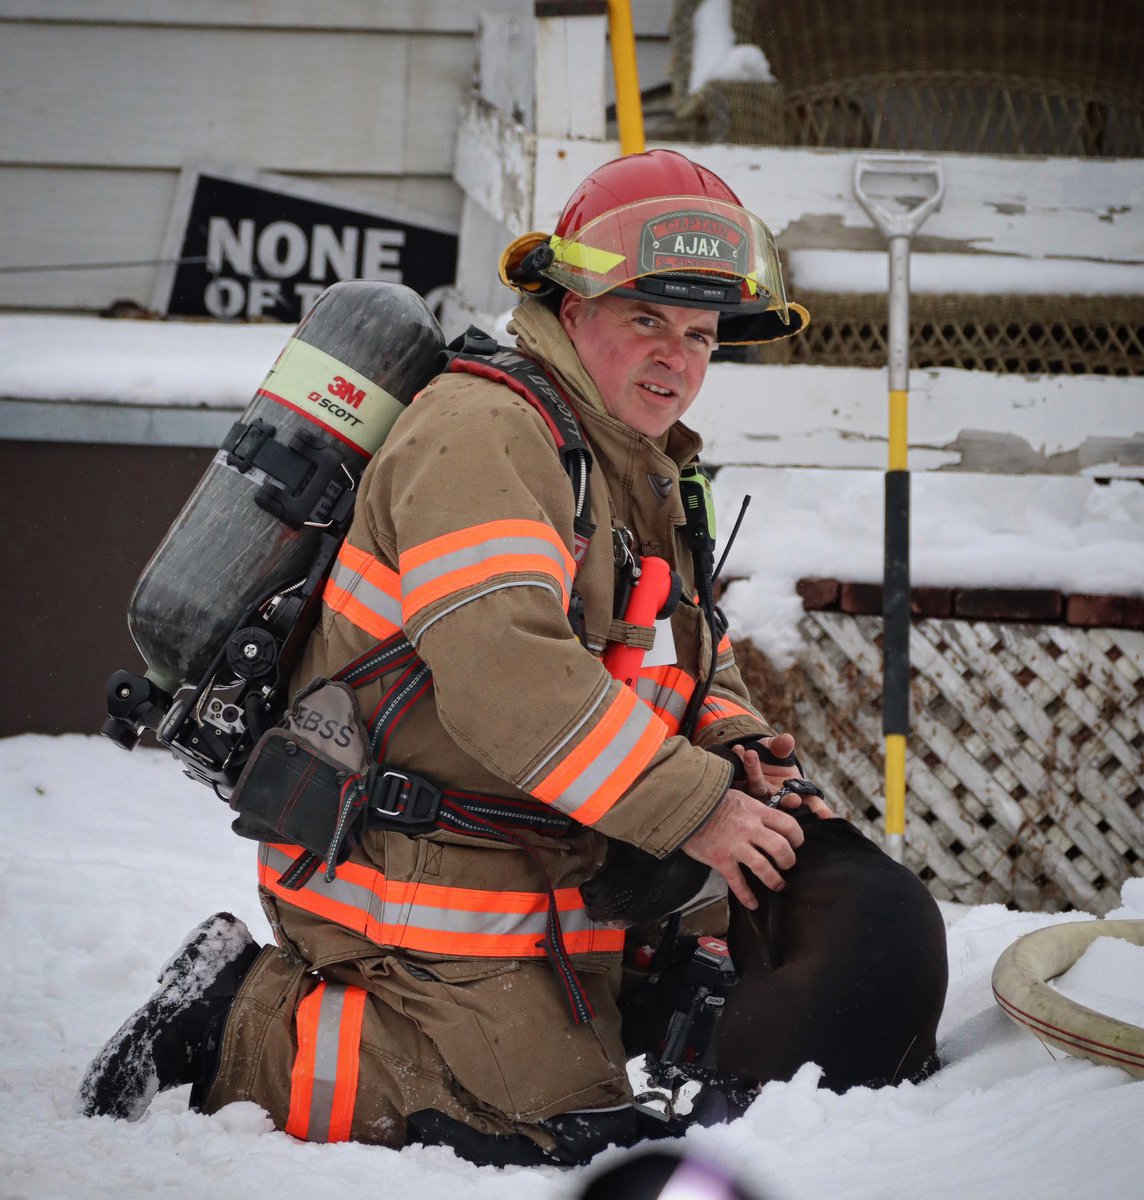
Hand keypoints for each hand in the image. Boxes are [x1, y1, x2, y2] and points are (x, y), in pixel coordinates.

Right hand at [680, 787, 804, 907]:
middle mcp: (749, 828)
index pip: (788, 825)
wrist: (684, 805)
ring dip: (774, 880)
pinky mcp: (720, 859)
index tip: (796, 844)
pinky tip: (752, 904)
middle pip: (781, 848)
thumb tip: (769, 817)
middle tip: (787, 865)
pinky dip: (746, 896)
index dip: (797, 837)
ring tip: (778, 885)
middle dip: (789, 861)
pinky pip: (738, 882)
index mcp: (756, 811)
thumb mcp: (738, 797)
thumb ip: (755, 808)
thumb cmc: (710, 799)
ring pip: (764, 867)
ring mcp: (735, 845)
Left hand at [733, 733, 832, 819]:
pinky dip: (738, 762)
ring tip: (750, 753)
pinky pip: (740, 777)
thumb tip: (786, 740)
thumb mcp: (780, 749)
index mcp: (794, 790)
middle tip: (794, 799)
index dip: (820, 810)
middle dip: (788, 801)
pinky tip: (737, 749)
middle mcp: (776, 796)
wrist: (750, 754)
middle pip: (784, 801)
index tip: (828, 817)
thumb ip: (783, 746)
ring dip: (754, 771)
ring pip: (758, 787)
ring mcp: (758, 793)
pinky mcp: (741, 787)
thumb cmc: (772, 755)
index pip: (811, 803)